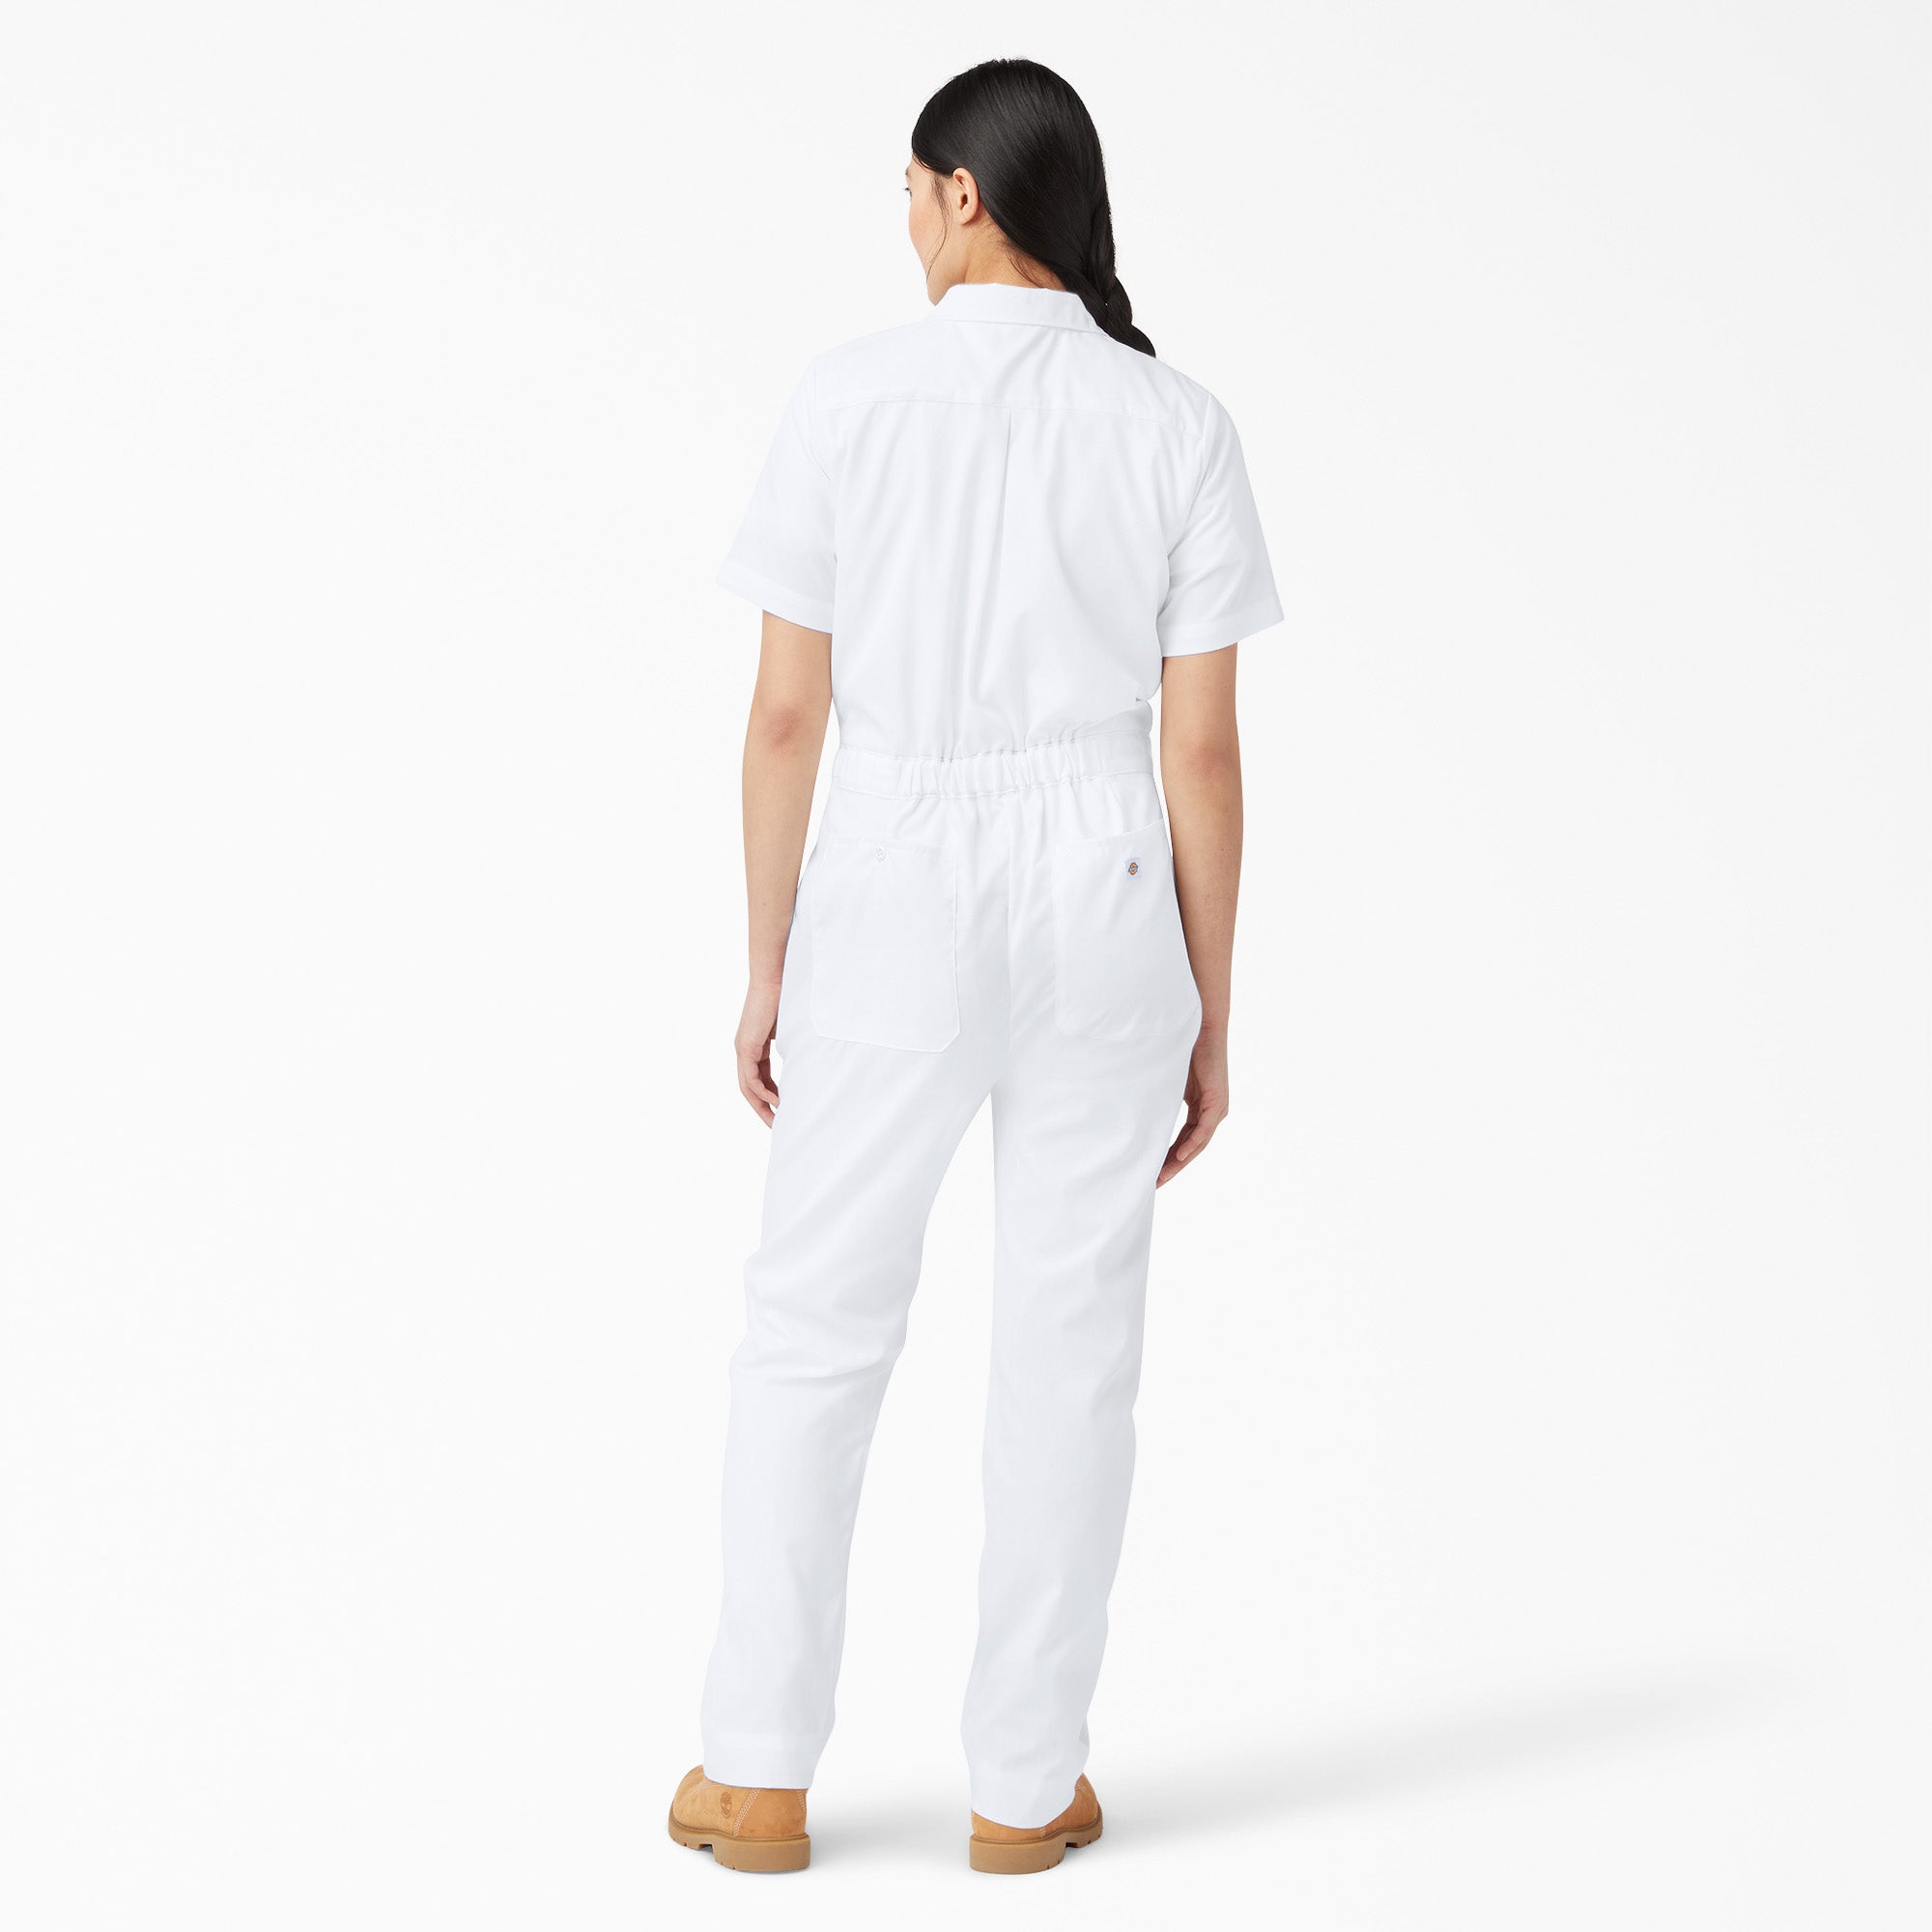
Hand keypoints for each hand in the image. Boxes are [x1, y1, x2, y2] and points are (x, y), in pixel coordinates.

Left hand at [735, 978, 782, 1124]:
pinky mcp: (746, 1046)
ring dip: (761, 1106)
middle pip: (749, 1088)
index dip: (769, 1097)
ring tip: (775, 1120)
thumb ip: (791, 1046)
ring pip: (747, 1086)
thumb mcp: (788, 1030)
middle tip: (776, 1126)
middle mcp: (744, 1049)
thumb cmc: (784, 997)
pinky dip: (762, 1091)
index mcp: (754, 1046)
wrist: (774, 978)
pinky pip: (751, 1077)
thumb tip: (806, 1058)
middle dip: (762, 1109)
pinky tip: (776, 1101)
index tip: (782, 1110)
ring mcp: (743, 1048)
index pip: (759, 1079)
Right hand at [1158, 1027, 1227, 1185]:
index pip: (1182, 1140)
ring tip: (1161, 1177)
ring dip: (1179, 1162)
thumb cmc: (1181, 1047)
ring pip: (1197, 1144)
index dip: (1166, 1158)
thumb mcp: (1165, 1080)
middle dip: (1170, 1167)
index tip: (1149, 1173)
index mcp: (1198, 1108)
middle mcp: (1210, 1112)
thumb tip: (1129, 1107)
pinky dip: (1191, 1145)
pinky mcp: (1218, 1103)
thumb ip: (1156, 1097)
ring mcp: (1216, 1109)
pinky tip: (1178, 1158)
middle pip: (1190, 1148)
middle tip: (1153, 1184)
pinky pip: (1203, 1131)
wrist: (1199, 1025)